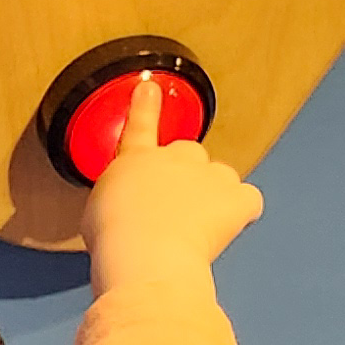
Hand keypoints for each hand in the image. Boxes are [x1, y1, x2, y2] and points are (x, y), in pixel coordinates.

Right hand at [83, 70, 261, 295]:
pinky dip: (242, 210)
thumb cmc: (116, 240)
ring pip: (221, 176)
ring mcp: (208, 176)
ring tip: (198, 224)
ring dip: (214, 192)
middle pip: (189, 154)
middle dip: (184, 175)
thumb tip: (116, 208)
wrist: (146, 254)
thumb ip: (112, 199)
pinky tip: (229, 225)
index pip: (140, 123)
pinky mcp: (234, 198)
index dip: (145, 105)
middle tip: (173, 207)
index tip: (149, 89)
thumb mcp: (95, 212)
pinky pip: (249, 199)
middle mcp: (174, 158)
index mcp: (135, 159)